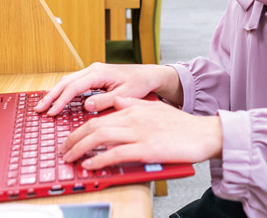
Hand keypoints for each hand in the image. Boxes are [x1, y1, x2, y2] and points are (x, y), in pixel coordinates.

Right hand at [35, 62, 180, 116]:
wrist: (147, 75)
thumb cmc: (138, 84)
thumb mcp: (124, 94)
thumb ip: (104, 101)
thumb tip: (86, 106)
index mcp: (99, 73)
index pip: (74, 87)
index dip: (61, 100)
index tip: (51, 112)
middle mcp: (93, 69)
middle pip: (65, 81)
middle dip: (51, 96)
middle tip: (39, 109)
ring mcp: (92, 71)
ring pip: (67, 80)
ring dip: (55, 93)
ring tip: (43, 106)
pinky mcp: (92, 75)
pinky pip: (73, 82)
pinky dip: (63, 90)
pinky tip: (56, 99)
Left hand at [61, 96, 222, 168]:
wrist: (204, 133)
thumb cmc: (180, 125)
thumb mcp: (154, 108)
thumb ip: (132, 104)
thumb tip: (115, 101)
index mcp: (133, 108)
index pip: (98, 116)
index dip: (79, 128)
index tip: (70, 138)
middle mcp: (132, 117)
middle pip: (93, 126)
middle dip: (73, 138)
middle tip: (63, 149)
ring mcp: (139, 133)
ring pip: (100, 138)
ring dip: (80, 149)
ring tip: (70, 158)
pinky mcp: (146, 149)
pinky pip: (115, 153)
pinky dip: (98, 160)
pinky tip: (89, 165)